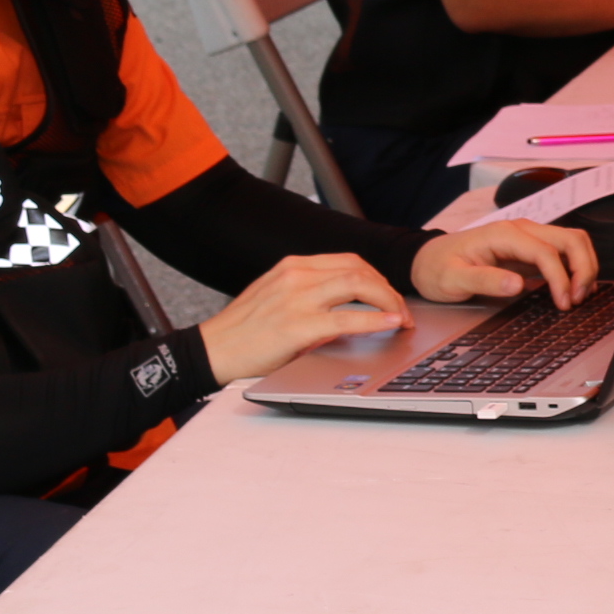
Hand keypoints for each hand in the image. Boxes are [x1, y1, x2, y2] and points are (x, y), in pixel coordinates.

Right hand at [198, 253, 416, 383]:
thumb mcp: (277, 299)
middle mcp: (297, 275)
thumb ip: (310, 294)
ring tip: (402, 320)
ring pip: (360, 285)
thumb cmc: (244, 332)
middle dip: (388, 290)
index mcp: (293, 266)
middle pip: (360, 270)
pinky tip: (392, 324)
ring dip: (389, 302)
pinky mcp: (297, 325)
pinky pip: (348, 318)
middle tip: (403, 312)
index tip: (390, 297)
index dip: (377, 279)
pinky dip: (377, 319)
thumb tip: (351, 305)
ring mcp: (296, 298)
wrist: (210, 352)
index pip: (349, 261)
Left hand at [411, 219, 596, 310]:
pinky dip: (576, 266)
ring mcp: (527, 237)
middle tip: (577, 299)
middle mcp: (521, 230)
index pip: (547, 252)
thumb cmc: (437, 268)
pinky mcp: (530, 248)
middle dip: (583, 268)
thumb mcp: (452, 279)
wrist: (426, 260)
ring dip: (583, 266)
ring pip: (572, 241)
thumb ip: (484, 280)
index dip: (561, 278)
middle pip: (570, 239)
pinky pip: (563, 251)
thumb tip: (518, 284)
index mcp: (504, 234)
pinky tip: (573, 287)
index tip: (563, 303)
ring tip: (578, 294)